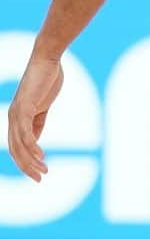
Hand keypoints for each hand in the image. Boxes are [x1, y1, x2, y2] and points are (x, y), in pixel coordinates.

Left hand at [6, 49, 63, 181]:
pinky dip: (33, 146)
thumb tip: (35, 142)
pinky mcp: (25, 107)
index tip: (39, 174)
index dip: (25, 163)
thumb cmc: (46, 80)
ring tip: (43, 170)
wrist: (47, 60)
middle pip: (15, 150)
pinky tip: (42, 155)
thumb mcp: (42, 107)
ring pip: (19, 144)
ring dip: (31, 160)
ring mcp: (17, 112)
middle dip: (27, 167)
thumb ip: (38, 123)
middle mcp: (13, 117)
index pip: (16, 147)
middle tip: (40, 178)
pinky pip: (26, 132)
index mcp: (17, 118)